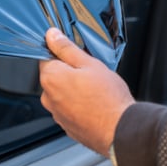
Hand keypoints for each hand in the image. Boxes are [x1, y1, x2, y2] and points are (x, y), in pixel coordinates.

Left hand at [39, 28, 134, 156]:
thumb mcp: (89, 63)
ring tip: (95, 90)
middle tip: (90, 73)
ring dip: (74, 89)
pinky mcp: (67, 126)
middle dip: (69, 71)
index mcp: (50, 77)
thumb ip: (66, 48)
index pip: (46, 56)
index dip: (62, 53)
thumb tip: (51, 36)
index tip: (76, 55)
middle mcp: (48, 97)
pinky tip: (94, 103)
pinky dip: (78, 104)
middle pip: (54, 75)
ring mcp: (57, 114)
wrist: (120, 129)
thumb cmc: (107, 97)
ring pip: (62, 93)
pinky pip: (69, 108)